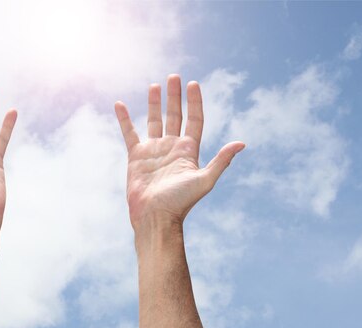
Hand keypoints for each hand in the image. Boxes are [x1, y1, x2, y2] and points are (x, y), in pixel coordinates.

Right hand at [115, 74, 244, 230]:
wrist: (155, 216)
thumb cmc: (180, 202)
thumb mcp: (204, 180)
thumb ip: (221, 161)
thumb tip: (241, 143)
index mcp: (189, 151)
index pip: (195, 120)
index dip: (195, 102)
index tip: (194, 84)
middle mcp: (171, 147)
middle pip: (175, 116)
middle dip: (175, 96)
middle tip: (175, 76)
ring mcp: (153, 151)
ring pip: (154, 121)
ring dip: (155, 103)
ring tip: (155, 86)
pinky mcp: (136, 156)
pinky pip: (129, 133)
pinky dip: (124, 119)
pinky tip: (120, 104)